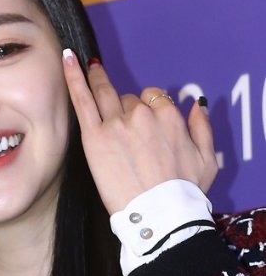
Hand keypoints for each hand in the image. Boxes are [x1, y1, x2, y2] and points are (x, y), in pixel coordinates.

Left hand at [62, 51, 217, 214]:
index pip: (153, 100)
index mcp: (169, 117)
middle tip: (123, 129)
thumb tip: (195, 105)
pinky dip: (74, 77)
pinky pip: (83, 99)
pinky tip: (67, 60)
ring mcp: (117, 124)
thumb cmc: (184, 193)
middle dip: (126, 110)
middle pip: (130, 100)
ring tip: (91, 68)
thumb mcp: (208, 160)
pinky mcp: (95, 136)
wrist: (159, 215)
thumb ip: (202, 128)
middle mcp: (143, 115)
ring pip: (107, 94)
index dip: (147, 111)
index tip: (144, 126)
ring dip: (99, 80)